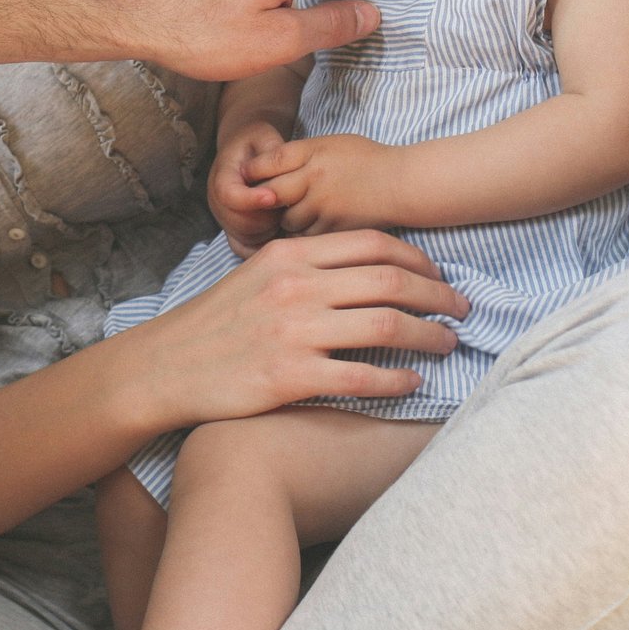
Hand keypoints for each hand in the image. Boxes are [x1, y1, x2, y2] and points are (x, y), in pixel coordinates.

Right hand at [112, 232, 465, 426]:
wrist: (166, 367)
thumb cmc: (215, 324)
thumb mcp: (256, 276)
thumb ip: (305, 267)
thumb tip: (364, 271)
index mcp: (289, 255)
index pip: (372, 245)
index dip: (419, 261)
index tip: (439, 278)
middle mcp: (295, 287)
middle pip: (390, 282)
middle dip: (439, 297)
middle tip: (462, 311)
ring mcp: (293, 331)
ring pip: (386, 327)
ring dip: (429, 336)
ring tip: (449, 345)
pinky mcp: (290, 377)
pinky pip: (362, 378)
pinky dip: (398, 381)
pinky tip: (415, 384)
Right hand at [208, 116, 290, 255]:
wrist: (244, 151)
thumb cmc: (257, 143)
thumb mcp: (264, 136)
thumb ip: (271, 151)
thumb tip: (276, 169)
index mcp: (221, 175)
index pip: (229, 195)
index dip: (250, 200)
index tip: (273, 197)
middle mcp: (217, 201)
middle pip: (238, 222)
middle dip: (266, 217)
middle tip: (285, 204)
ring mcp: (223, 218)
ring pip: (244, 238)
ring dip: (268, 231)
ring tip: (283, 213)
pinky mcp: (232, 231)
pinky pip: (244, 249)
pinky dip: (262, 246)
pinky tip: (278, 232)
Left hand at [248, 133, 407, 235]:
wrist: (402, 183)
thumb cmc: (366, 160)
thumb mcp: (329, 144)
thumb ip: (298, 154)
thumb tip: (260, 169)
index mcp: (311, 152)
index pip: (265, 163)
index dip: (253, 172)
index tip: (251, 178)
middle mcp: (314, 178)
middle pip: (269, 194)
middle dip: (265, 199)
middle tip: (271, 202)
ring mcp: (324, 205)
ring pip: (286, 219)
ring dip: (287, 219)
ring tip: (299, 213)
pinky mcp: (334, 228)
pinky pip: (306, 236)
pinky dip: (306, 234)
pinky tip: (316, 226)